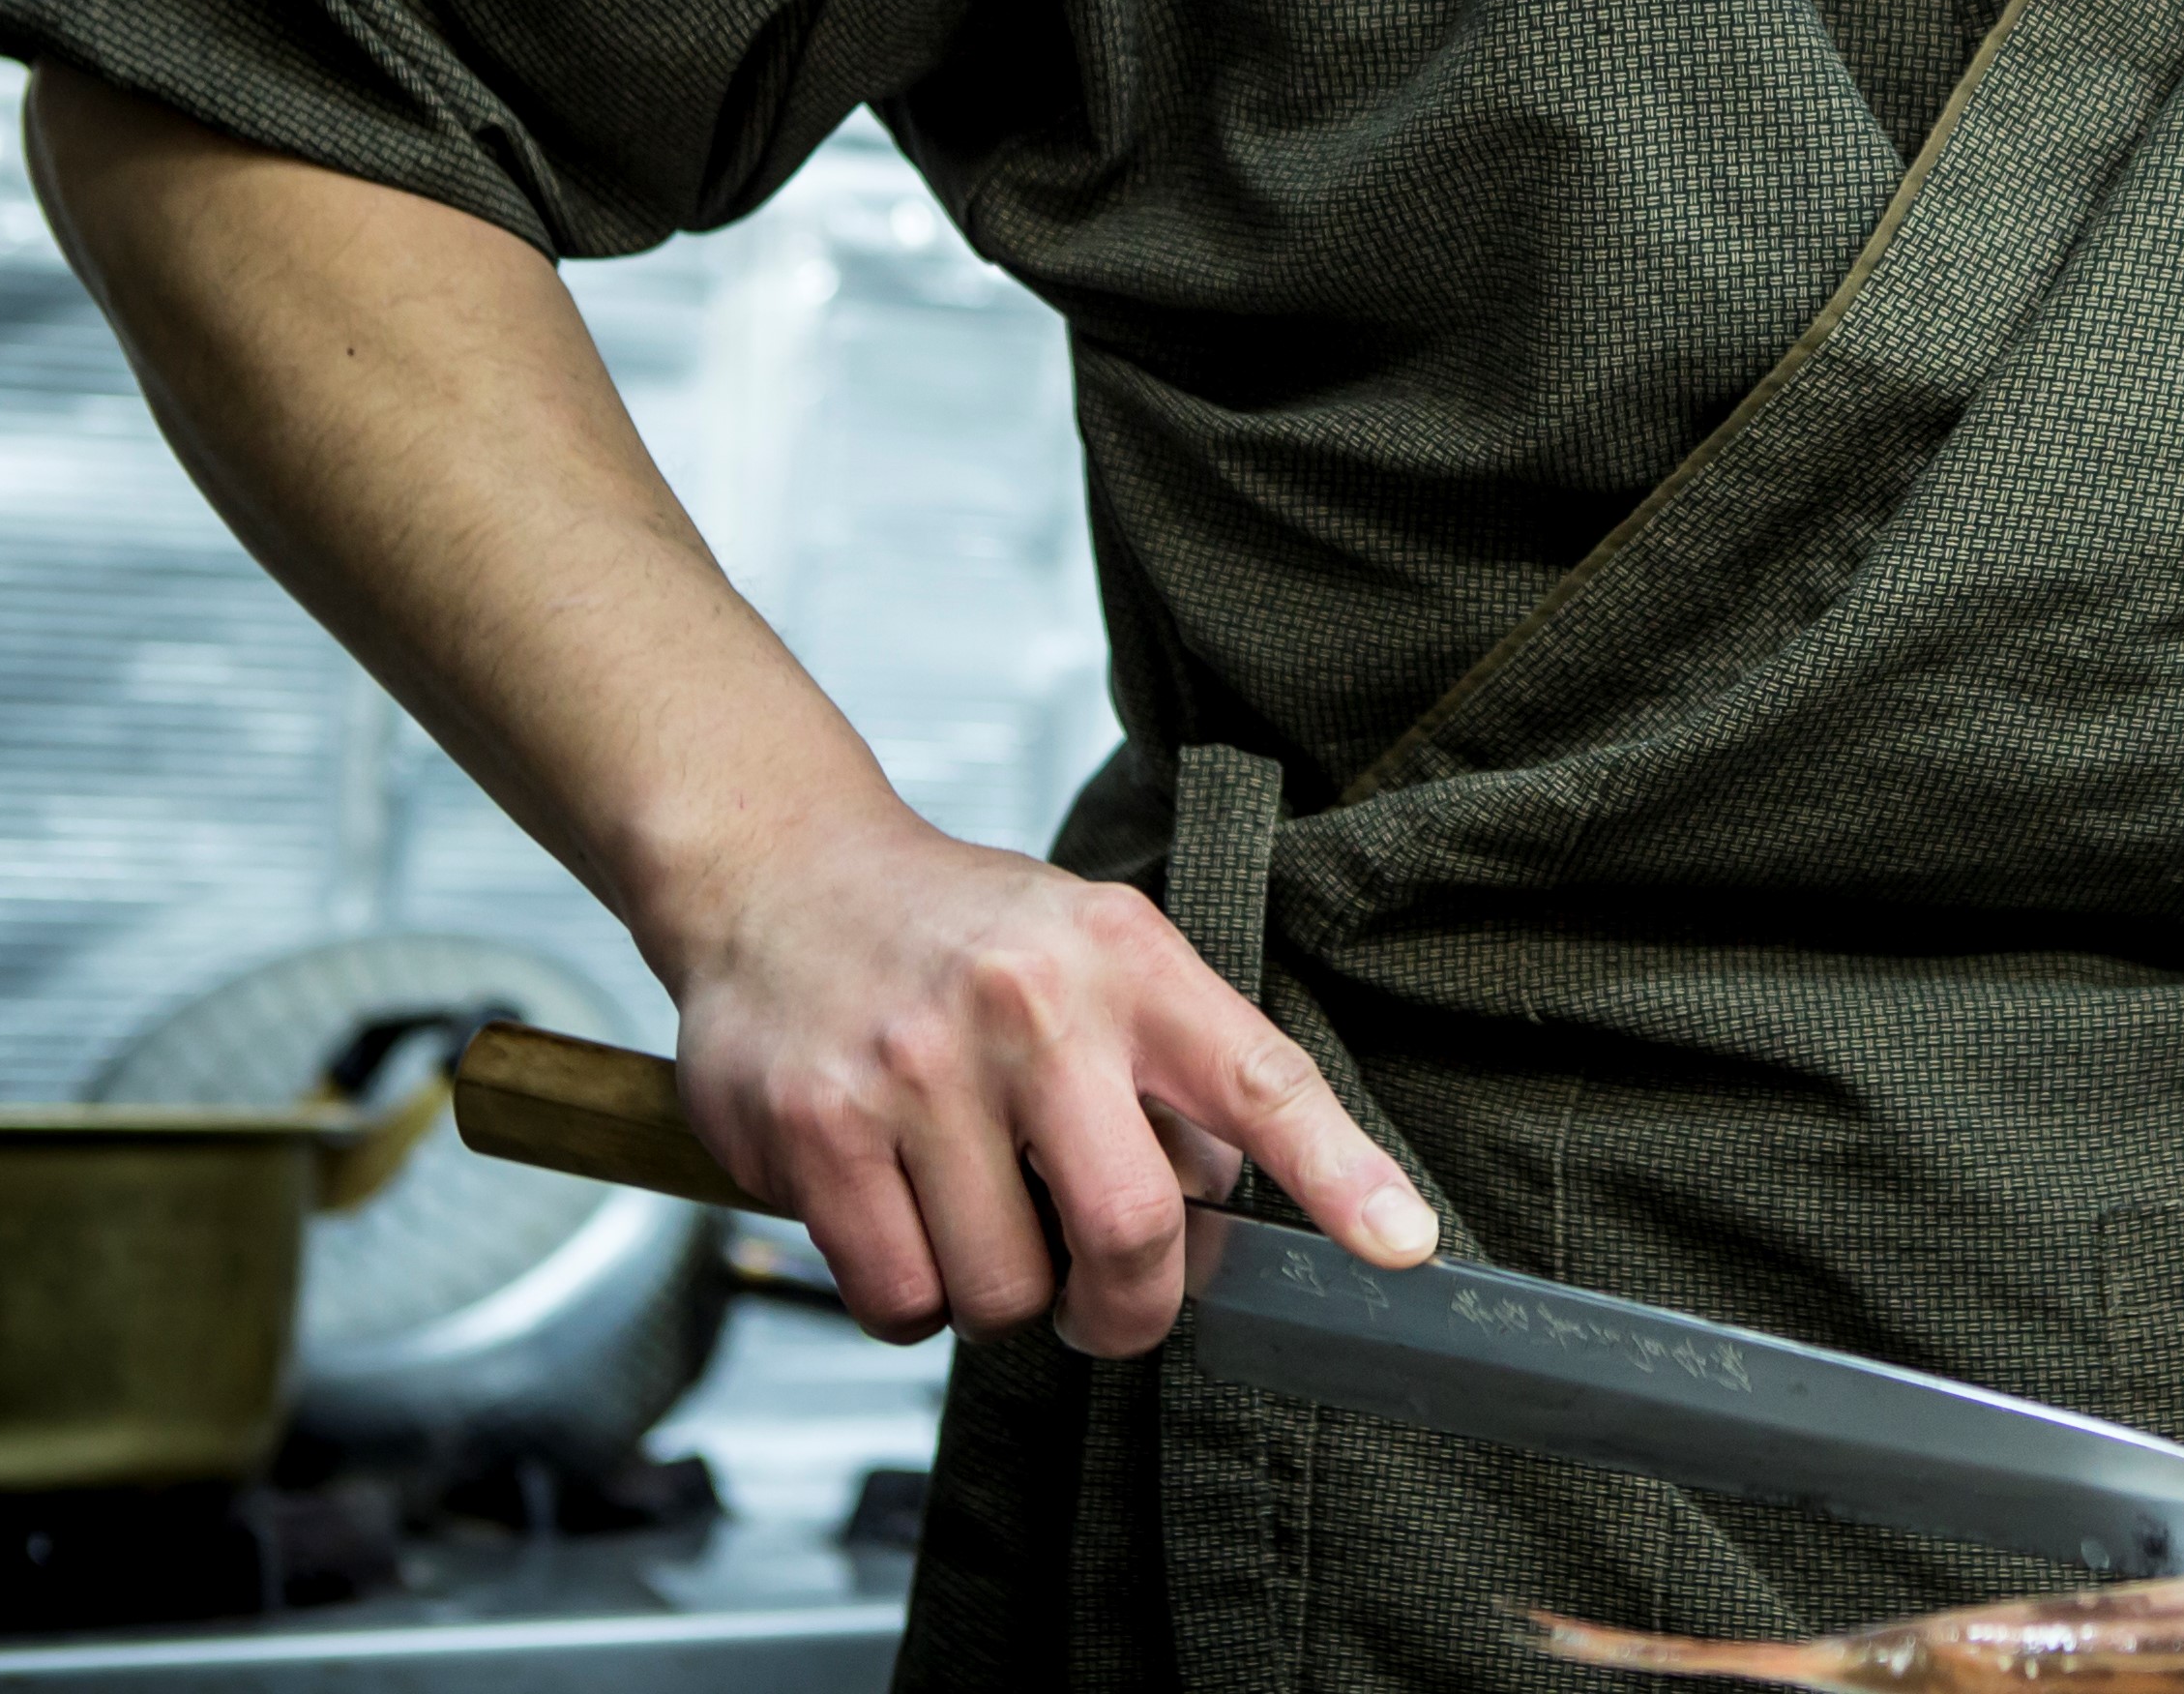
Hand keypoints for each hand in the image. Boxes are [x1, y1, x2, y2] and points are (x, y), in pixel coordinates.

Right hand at [649, 803, 1431, 1355]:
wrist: (780, 874)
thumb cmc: (960, 934)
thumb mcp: (1097, 951)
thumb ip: (1176, 1070)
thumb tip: (1226, 1210)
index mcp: (1125, 961)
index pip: (1259, 1076)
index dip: (1342, 1173)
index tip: (1403, 1247)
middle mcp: (1028, 1007)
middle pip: (1132, 1230)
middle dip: (1129, 1310)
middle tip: (1106, 1303)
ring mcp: (913, 1070)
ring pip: (1003, 1292)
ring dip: (1002, 1298)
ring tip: (977, 1217)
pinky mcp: (814, 1131)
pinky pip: (898, 1300)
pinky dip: (911, 1298)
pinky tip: (903, 1221)